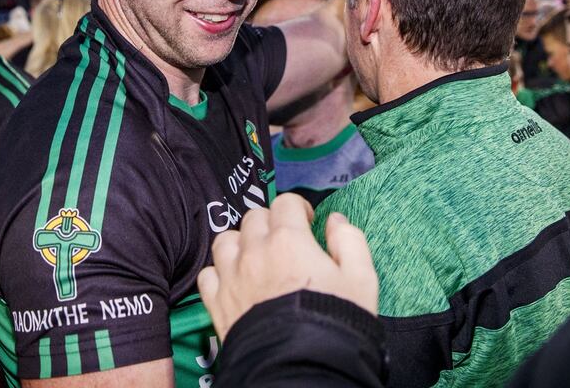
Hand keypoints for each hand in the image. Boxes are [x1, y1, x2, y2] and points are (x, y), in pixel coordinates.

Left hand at [198, 193, 377, 341]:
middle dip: (271, 224)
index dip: (298, 209)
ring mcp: (231, 276)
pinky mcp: (217, 303)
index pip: (285, 203)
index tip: (307, 225)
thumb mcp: (361, 279)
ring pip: (225, 241)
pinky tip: (235, 282)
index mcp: (289, 239)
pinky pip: (208, 274)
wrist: (302, 366)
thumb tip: (335, 221)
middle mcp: (255, 251)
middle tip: (285, 244)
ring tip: (256, 259)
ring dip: (240, 244)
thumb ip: (349, 241)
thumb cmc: (335, 320)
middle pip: (254, 218)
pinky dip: (219, 273)